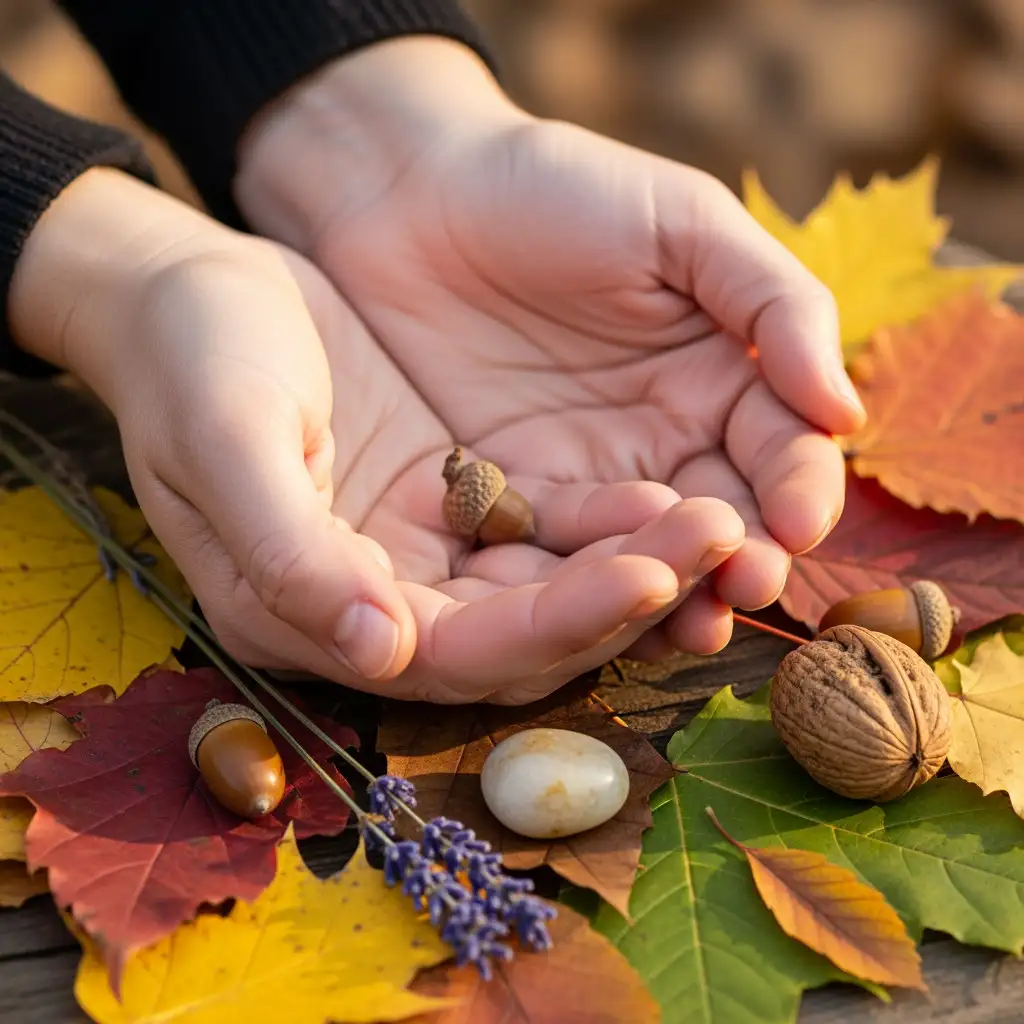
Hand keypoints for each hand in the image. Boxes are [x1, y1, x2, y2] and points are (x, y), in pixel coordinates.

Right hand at [8, 168, 746, 702]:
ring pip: (550, 583)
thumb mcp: (225, 440)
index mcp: (313, 613)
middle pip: (525, 631)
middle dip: (624, 596)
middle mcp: (381, 603)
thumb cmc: (190, 356)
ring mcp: (424, 553)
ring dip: (636, 559)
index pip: (457, 653)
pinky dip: (608, 518)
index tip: (648, 578)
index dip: (556, 626)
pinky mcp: (454, 500)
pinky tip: (671, 488)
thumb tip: (379, 655)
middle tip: (720, 538)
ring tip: (720, 515)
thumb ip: (290, 554)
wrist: (193, 290)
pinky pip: (548, 527)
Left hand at [235, 38, 867, 658]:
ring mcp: (589, 475)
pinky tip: (606, 617)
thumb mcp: (682, 224)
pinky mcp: (512, 497)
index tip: (801, 524)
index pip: (781, 447)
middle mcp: (665, 439)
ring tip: (695, 623)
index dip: (799, 487)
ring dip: (673, 590)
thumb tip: (847, 412)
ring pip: (644, 548)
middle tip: (750, 586)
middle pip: (721, 514)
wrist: (414, 197)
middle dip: (742, 555)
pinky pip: (554, 550)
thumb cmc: (558, 189)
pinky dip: (581, 587)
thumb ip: (773, 304)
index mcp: (722, 375)